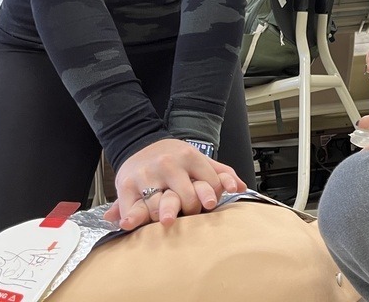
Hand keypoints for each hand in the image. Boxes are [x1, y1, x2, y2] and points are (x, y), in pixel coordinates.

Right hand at [104, 139, 245, 230]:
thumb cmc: (174, 158)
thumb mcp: (197, 159)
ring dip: (165, 217)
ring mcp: (147, 174)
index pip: (211, 185)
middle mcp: (169, 164)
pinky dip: (132, 217)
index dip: (212, 197)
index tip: (208, 204)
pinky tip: (131, 224)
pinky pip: (131, 206)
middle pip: (187, 198)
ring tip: (168, 220)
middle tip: (189, 213)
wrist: (140, 144)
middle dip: (191, 210)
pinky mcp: (126, 185)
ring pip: (160, 207)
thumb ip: (221, 173)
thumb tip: (241, 187)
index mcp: (189, 156)